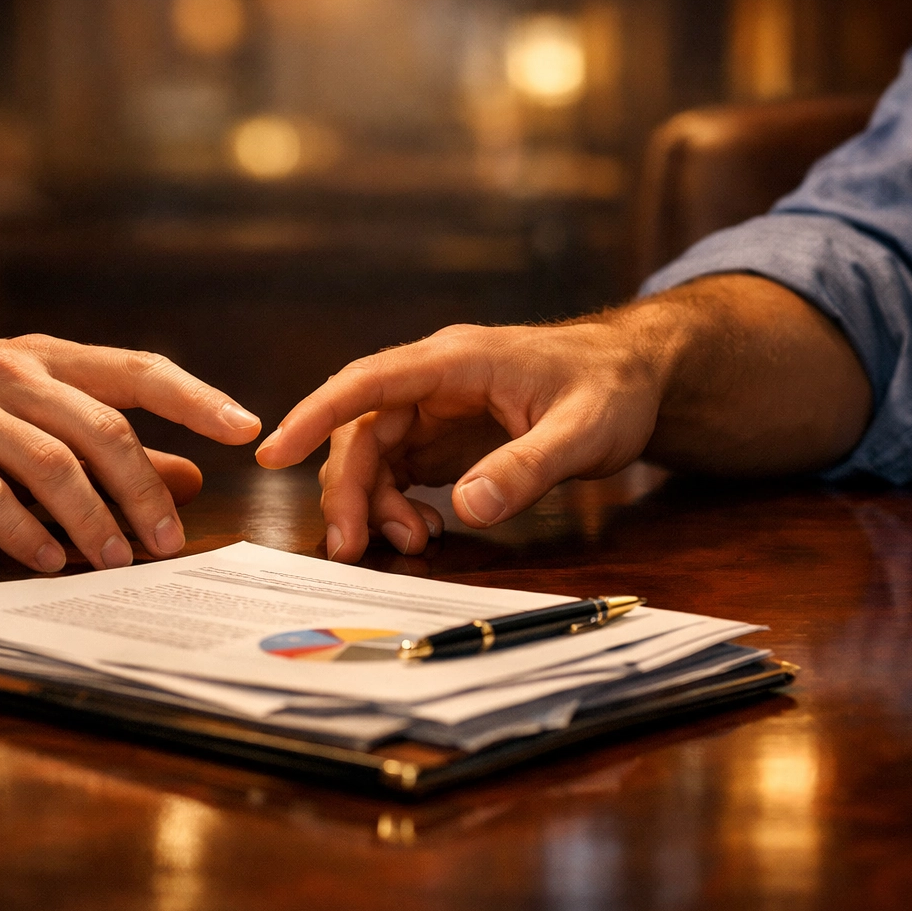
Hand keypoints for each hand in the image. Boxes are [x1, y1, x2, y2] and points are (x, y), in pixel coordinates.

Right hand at [0, 335, 259, 570]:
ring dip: (90, 519)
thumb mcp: (37, 422)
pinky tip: (49, 560)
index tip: (246, 429)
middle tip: (169, 542)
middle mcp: (11, 371)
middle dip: (142, 490)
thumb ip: (112, 449)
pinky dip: (22, 531)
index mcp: (50, 358)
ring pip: (48, 463)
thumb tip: (192, 479)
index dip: (195, 397)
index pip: (138, 369)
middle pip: (99, 428)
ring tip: (115, 561)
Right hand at [255, 277, 870, 561]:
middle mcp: (433, 379)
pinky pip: (399, 470)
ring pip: (374, 453)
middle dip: (348, 490)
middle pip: (362, 430)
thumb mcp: (582, 432)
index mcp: (456, 361)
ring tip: (414, 544)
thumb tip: (465, 509)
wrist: (638, 374)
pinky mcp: (443, 435)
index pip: (369, 382)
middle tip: (352, 549)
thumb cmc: (612, 389)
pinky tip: (427, 531)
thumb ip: (525, 469)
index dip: (316, 414)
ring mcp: (435, 407)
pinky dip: (399, 505)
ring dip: (375, 503)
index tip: (273, 451)